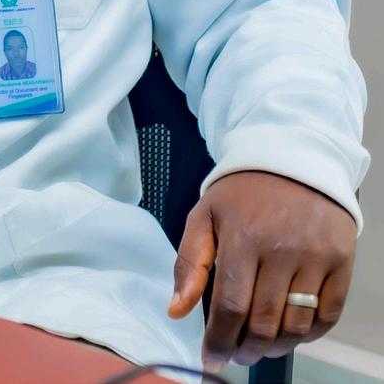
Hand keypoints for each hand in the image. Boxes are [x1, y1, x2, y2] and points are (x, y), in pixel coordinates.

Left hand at [167, 170, 356, 370]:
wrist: (292, 159)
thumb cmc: (243, 192)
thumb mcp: (204, 215)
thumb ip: (189, 262)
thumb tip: (177, 309)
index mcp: (242, 237)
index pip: (230, 306)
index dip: (220, 340)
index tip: (213, 358)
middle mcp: (281, 250)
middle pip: (264, 323)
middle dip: (246, 349)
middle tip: (236, 353)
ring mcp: (315, 257)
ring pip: (296, 326)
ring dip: (276, 347)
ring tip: (261, 345)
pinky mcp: (340, 261)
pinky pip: (327, 315)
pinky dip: (309, 334)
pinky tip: (290, 331)